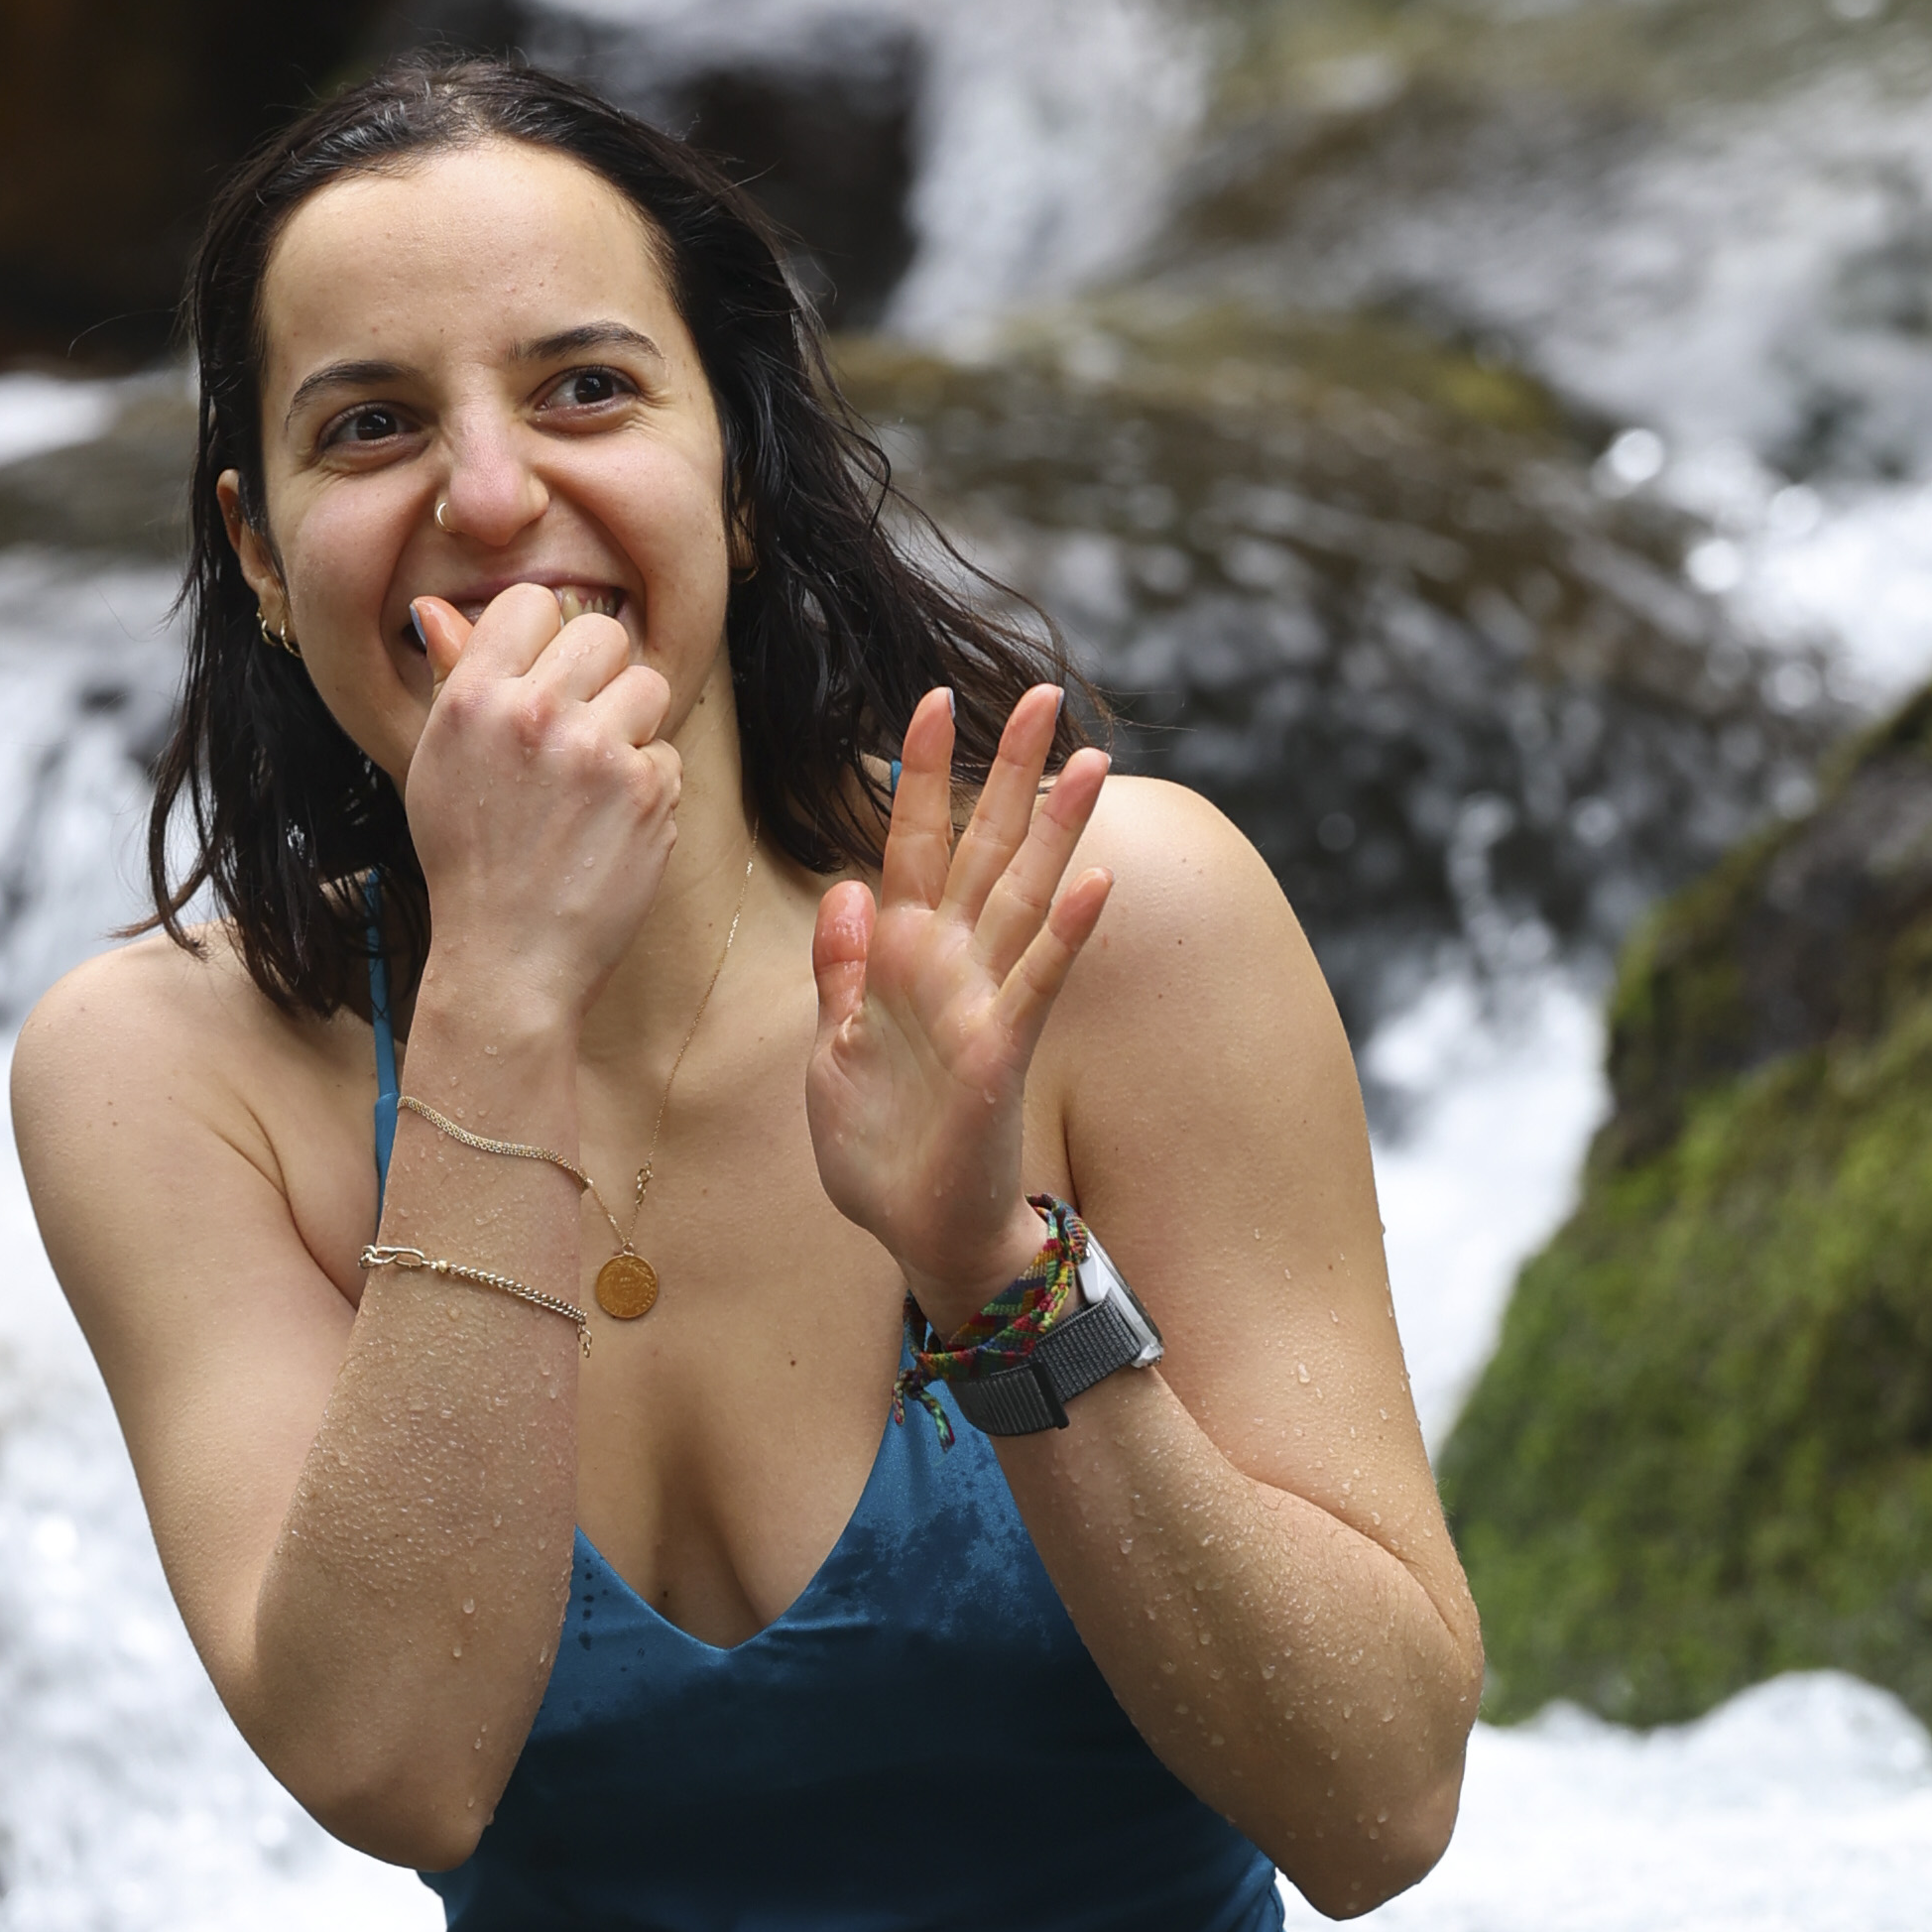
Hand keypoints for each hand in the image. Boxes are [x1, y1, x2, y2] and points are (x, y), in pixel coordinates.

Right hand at [403, 588, 682, 1037]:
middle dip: (601, 677)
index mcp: (473, 698)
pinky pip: (669, 753)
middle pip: (603, 632)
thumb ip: (452, 679)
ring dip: (633, 728)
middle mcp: (533, 714)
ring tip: (596, 780)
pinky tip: (611, 825)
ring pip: (649, 686)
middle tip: (579, 731)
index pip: (531, 602)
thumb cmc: (469, 862)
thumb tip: (434, 608)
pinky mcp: (646, 792)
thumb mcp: (438, 764)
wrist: (510, 961)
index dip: (544, 639)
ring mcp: (596, 752)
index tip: (543, 681)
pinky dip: (650, 787)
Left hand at [806, 686, 1112, 1324]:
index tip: (929, 699)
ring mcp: (982, 1005)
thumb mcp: (832, 1052)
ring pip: (1024, 897)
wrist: (917, 1237)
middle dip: (1008, 772)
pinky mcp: (1003, 1054)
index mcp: (899, 958)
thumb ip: (840, 971)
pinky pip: (1038, 983)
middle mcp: (950, 967)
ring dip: (1056, 830)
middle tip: (1042, 695)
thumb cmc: (879, 1148)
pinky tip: (1099, 884)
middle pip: (983, 849)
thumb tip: (846, 887)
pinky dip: (1067, 934)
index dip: (921, 775)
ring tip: (1091, 762)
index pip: (911, 844)